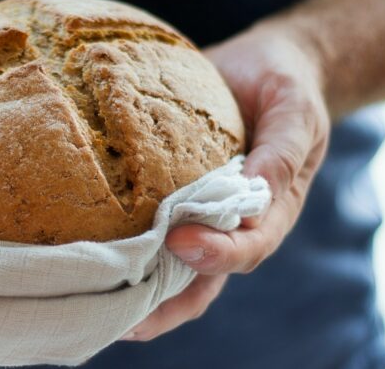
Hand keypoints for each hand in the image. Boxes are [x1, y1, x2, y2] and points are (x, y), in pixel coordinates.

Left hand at [122, 25, 330, 340]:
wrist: (266, 66)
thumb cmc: (285, 87)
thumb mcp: (296, 111)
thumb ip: (282, 150)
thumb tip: (257, 189)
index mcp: (273, 209)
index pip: (248, 247)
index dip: (217, 253)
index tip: (178, 241)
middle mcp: (233, 223)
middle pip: (203, 280)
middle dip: (165, 305)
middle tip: (122, 318)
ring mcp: (201, 215)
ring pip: (170, 269)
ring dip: (137, 293)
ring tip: (93, 305)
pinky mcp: (172, 195)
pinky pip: (148, 230)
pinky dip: (124, 249)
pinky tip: (88, 259)